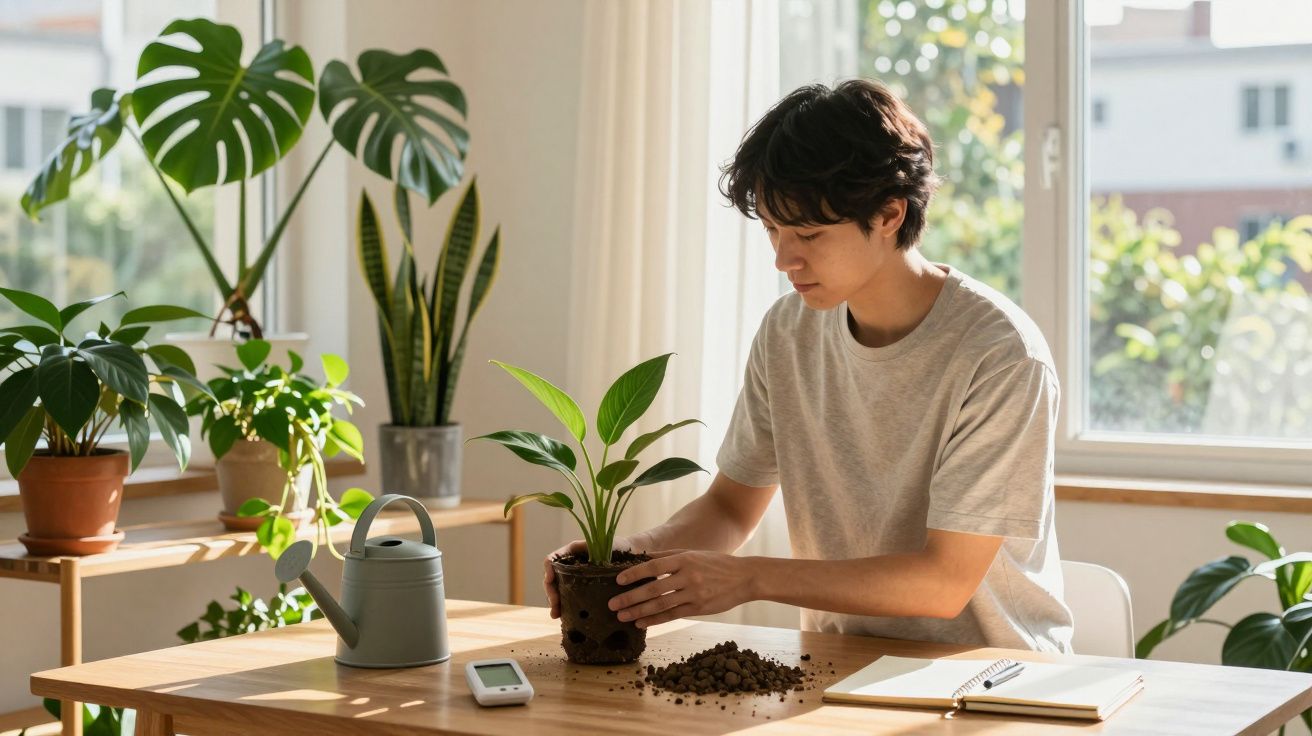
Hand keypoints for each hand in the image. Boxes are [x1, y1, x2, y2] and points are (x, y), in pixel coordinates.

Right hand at [543, 535, 645, 618]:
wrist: (633, 556)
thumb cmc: (619, 547)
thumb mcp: (604, 545)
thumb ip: (591, 549)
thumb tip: (578, 559)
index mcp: (572, 552)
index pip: (552, 560)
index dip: (548, 570)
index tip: (550, 580)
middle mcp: (570, 564)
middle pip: (551, 577)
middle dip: (551, 593)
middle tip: (555, 607)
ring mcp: (575, 576)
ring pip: (557, 588)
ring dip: (554, 601)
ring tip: (557, 614)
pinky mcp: (582, 587)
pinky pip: (567, 595)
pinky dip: (563, 605)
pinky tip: (563, 615)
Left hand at [607, 550, 754, 628]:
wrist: (744, 577)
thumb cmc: (716, 564)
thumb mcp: (693, 554)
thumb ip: (669, 555)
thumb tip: (644, 558)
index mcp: (684, 559)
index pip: (653, 566)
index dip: (634, 574)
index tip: (618, 580)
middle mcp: (687, 576)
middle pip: (653, 588)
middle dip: (630, 597)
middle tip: (612, 604)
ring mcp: (693, 594)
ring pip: (661, 604)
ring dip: (639, 611)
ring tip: (622, 616)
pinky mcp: (698, 608)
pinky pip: (673, 615)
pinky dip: (655, 620)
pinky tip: (641, 622)